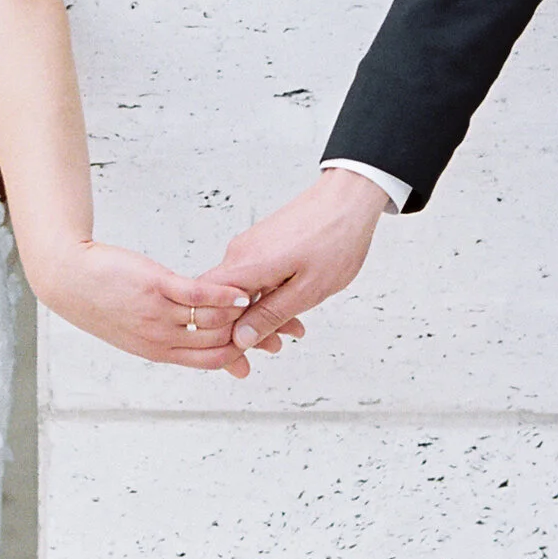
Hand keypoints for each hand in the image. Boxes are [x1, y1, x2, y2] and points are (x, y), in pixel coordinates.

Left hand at [29, 240, 257, 374]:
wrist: (69, 278)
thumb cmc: (105, 300)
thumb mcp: (139, 330)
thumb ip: (173, 339)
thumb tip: (194, 342)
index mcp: (159, 350)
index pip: (212, 360)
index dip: (243, 353)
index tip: (268, 345)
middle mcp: (161, 338)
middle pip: (219, 343)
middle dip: (253, 335)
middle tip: (283, 325)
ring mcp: (158, 314)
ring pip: (212, 320)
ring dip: (243, 313)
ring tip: (268, 300)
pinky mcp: (155, 287)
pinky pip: (197, 295)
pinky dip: (223, 294)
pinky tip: (240, 289)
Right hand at [215, 166, 392, 353]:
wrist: (348, 198)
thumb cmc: (334, 239)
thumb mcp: (308, 289)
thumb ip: (271, 315)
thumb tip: (241, 339)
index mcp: (244, 266)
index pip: (209, 309)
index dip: (220, 339)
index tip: (240, 360)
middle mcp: (239, 255)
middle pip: (224, 304)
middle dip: (244, 332)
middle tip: (273, 349)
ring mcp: (250, 248)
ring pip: (243, 293)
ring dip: (262, 316)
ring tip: (293, 331)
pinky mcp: (262, 245)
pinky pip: (255, 279)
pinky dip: (269, 298)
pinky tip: (292, 310)